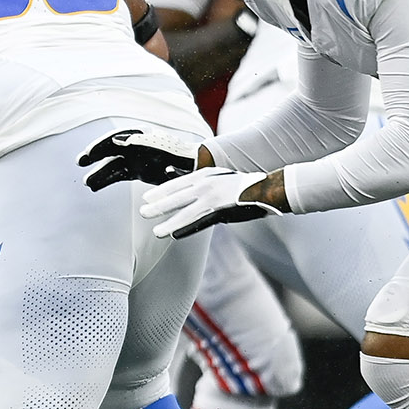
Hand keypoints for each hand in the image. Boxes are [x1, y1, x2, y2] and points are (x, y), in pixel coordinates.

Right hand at [80, 128, 199, 190]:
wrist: (195, 166)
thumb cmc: (185, 159)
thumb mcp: (173, 156)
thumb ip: (157, 156)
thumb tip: (139, 153)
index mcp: (145, 137)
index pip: (119, 137)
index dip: (103, 145)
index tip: (91, 153)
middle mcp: (137, 146)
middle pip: (112, 148)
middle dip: (96, 154)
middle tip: (81, 162)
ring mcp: (135, 158)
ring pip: (113, 164)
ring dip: (99, 172)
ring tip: (87, 183)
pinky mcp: (136, 170)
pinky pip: (118, 174)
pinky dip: (106, 180)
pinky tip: (95, 187)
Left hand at [140, 167, 280, 238]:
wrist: (265, 188)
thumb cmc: (240, 184)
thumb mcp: (215, 176)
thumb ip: (194, 178)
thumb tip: (171, 174)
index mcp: (204, 175)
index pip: (177, 184)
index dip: (160, 192)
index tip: (147, 198)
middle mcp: (206, 186)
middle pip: (177, 197)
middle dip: (158, 206)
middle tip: (143, 212)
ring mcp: (213, 199)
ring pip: (185, 213)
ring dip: (169, 222)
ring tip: (156, 230)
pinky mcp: (221, 212)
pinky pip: (200, 223)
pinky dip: (187, 229)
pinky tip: (175, 234)